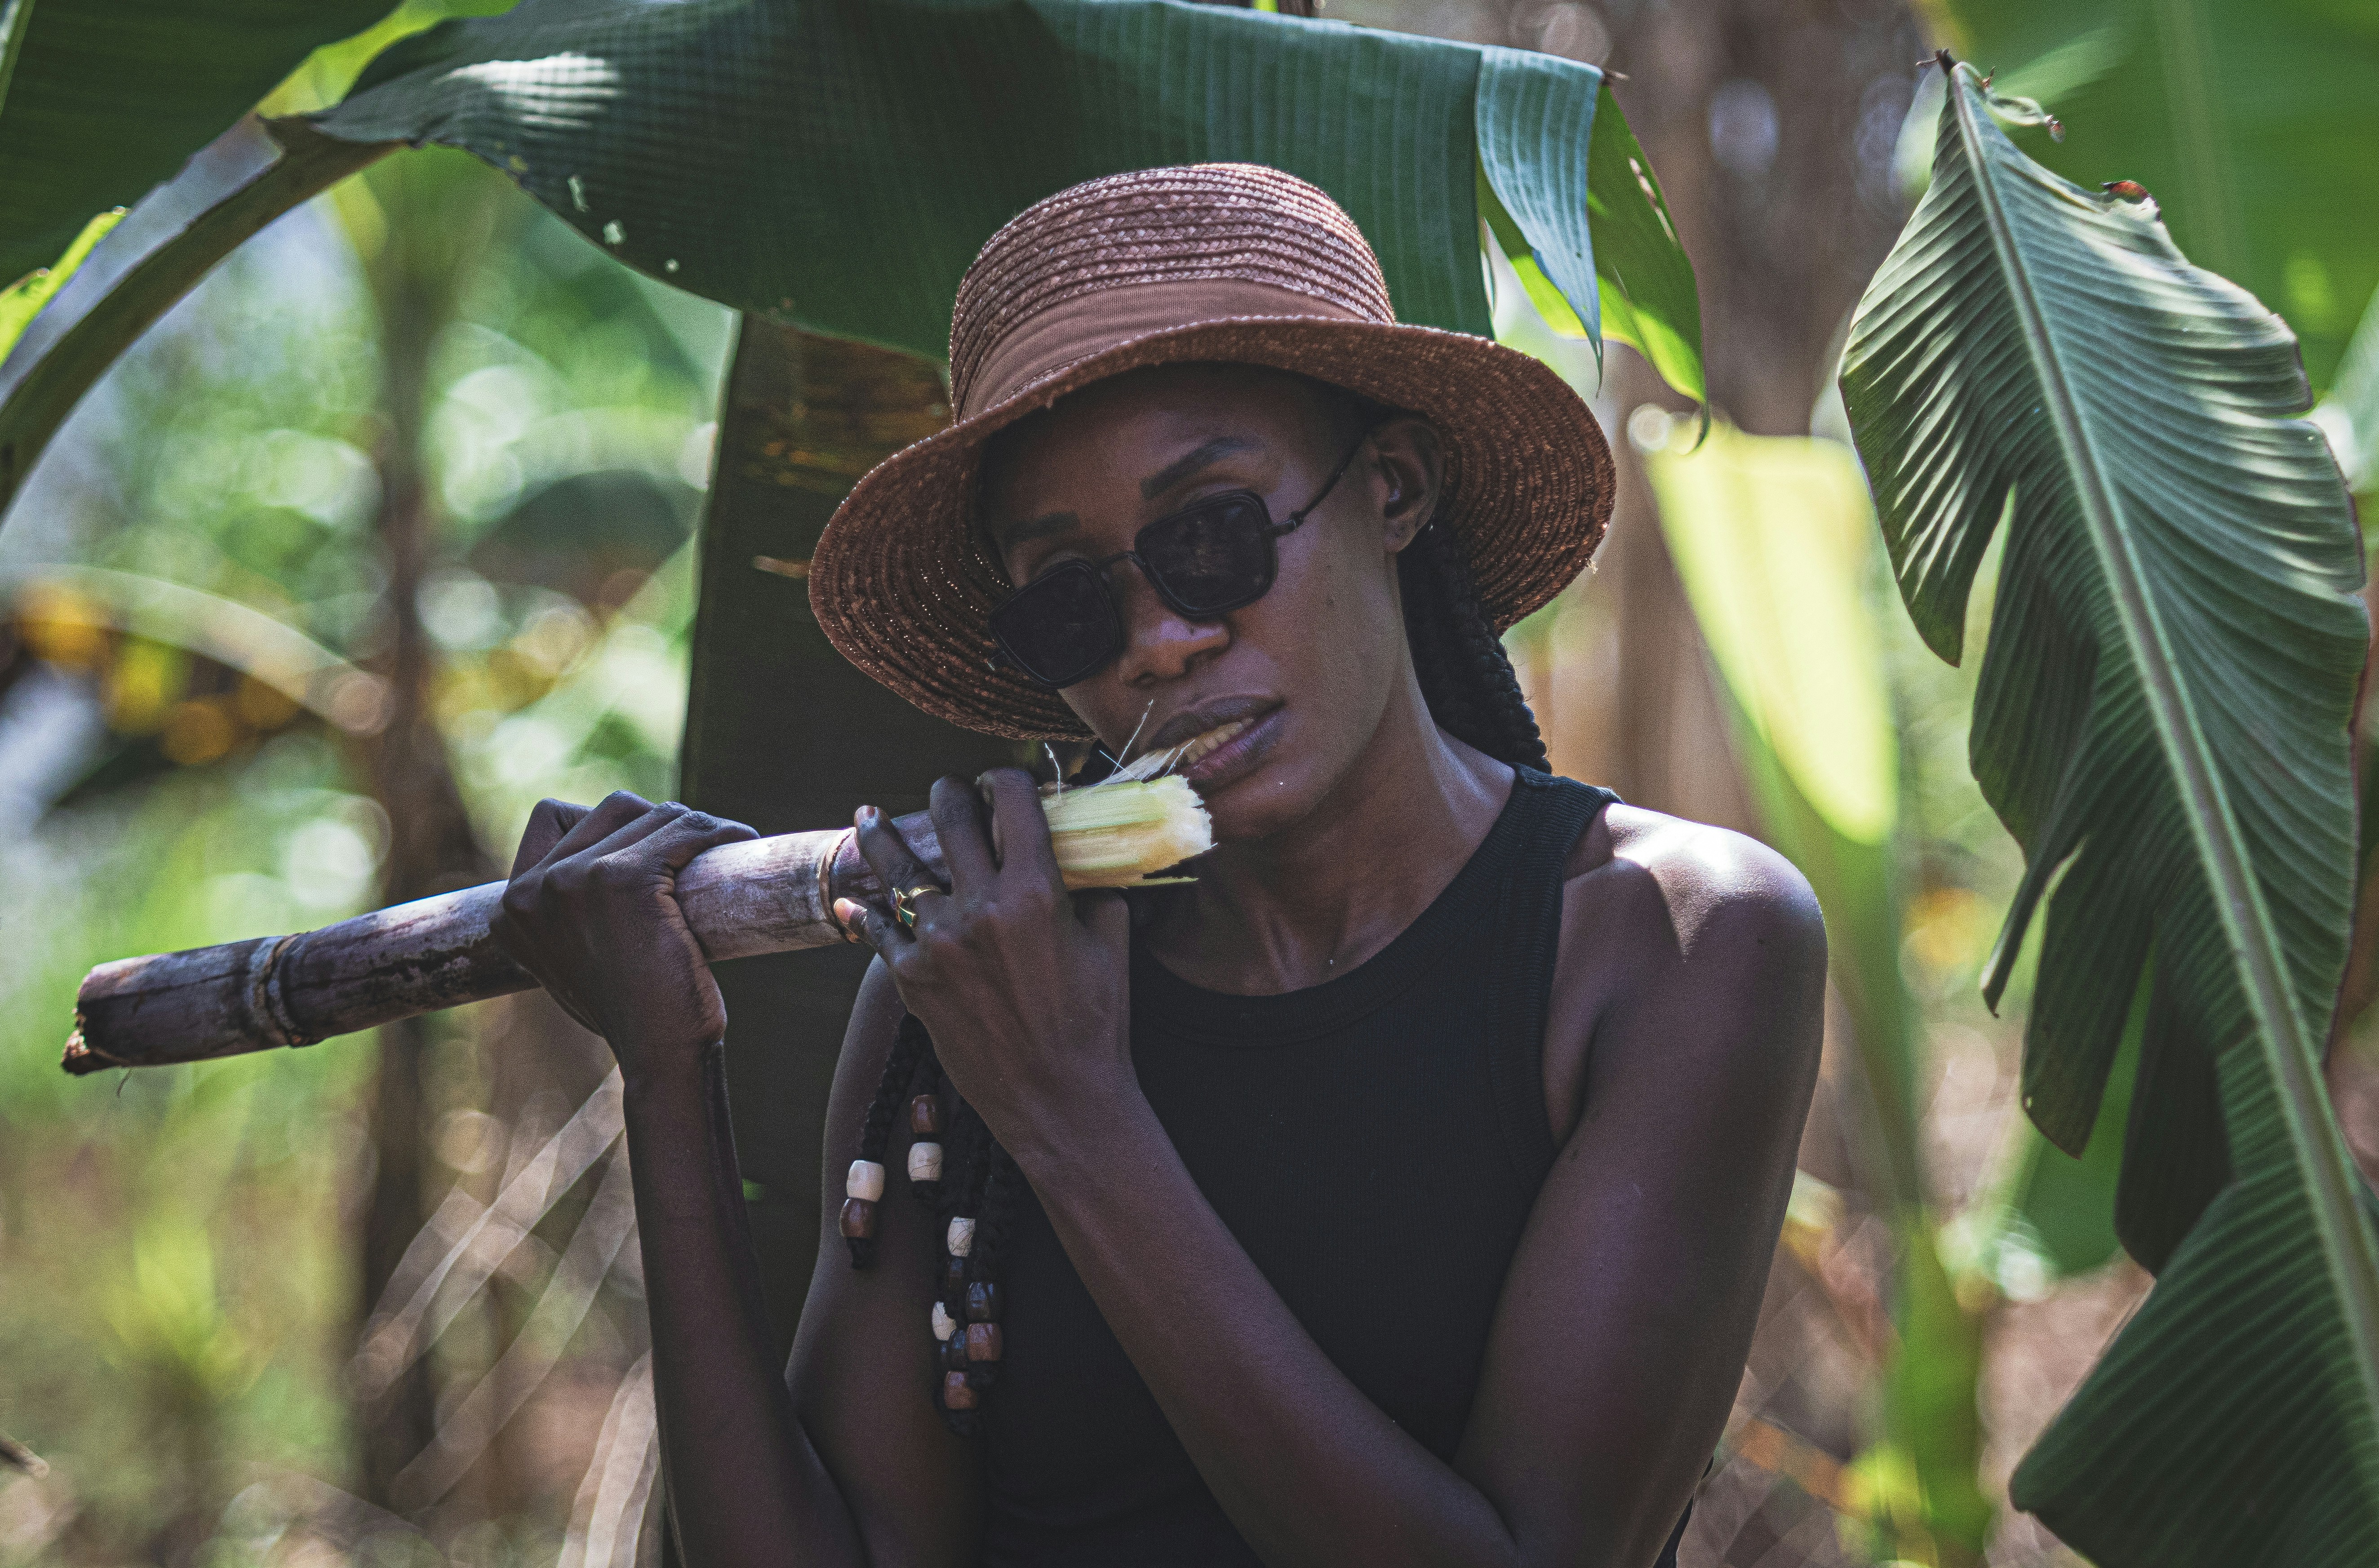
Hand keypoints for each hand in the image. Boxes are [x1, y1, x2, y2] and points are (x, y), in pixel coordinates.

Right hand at [489, 792, 757, 1080]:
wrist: (659, 1052)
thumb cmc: (631, 1010)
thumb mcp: (573, 953)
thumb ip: (567, 910)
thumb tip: (596, 859)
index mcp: (510, 907)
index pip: (552, 816)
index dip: (605, 823)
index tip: (646, 848)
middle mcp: (533, 889)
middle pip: (611, 808)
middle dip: (658, 823)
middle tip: (693, 851)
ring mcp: (576, 880)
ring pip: (653, 815)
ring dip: (695, 826)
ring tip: (720, 849)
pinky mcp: (627, 879)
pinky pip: (685, 831)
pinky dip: (718, 831)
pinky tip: (739, 841)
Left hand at [836, 770, 1135, 1155]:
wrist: (1060, 1101)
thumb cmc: (1096, 1024)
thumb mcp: (1111, 945)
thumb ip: (1095, 891)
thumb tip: (1083, 856)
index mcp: (1035, 891)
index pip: (1013, 799)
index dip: (1007, 776)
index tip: (1003, 779)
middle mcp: (980, 907)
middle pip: (952, 816)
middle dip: (951, 793)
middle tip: (950, 791)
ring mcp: (938, 943)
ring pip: (899, 866)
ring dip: (883, 834)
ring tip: (869, 817)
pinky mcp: (912, 980)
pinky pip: (877, 932)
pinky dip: (862, 913)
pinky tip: (850, 899)